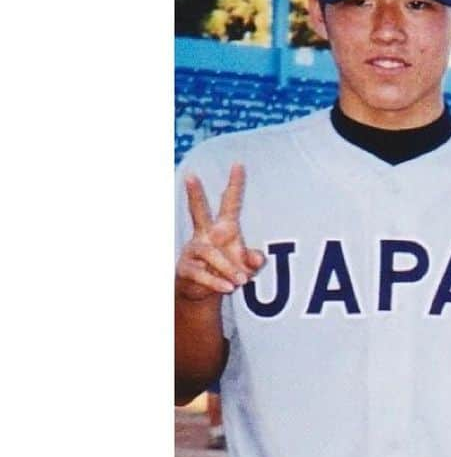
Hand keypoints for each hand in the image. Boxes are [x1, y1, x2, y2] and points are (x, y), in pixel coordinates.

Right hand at [176, 164, 264, 302]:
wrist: (202, 291)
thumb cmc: (227, 271)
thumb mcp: (246, 267)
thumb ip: (254, 261)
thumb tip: (258, 258)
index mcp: (223, 229)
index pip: (230, 204)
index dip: (235, 185)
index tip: (239, 164)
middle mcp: (205, 235)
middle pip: (198, 211)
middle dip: (194, 194)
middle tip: (190, 175)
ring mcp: (193, 250)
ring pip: (210, 253)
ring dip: (229, 268)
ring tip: (243, 281)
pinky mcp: (185, 268)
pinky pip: (202, 273)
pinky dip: (217, 281)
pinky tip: (229, 288)